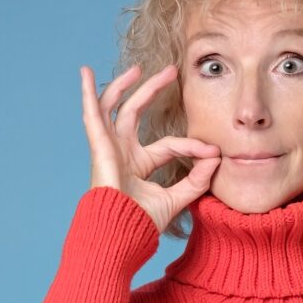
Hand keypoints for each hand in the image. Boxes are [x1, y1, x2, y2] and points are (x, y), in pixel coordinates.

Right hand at [80, 63, 220, 233]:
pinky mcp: (99, 147)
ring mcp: (109, 148)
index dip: (192, 146)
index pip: (170, 144)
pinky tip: (86, 73)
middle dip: (152, 90)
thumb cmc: (141, 223)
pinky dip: (88, 93)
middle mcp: (123, 152)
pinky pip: (92, 115)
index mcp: (140, 164)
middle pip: (136, 112)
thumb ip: (197, 180)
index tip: (213, 152)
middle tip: (172, 72)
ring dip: (125, 85)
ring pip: (115, 108)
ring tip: (139, 68)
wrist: (120, 235)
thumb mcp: (177, 198)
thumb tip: (217, 158)